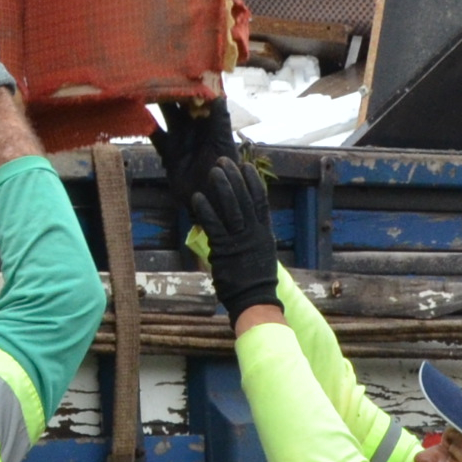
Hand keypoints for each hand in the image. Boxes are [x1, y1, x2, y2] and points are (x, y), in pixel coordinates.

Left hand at [153, 100, 279, 322]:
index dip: (253, 182)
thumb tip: (243, 229)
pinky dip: (206, 209)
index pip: (261, 201)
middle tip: (224, 160)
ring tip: (213, 171)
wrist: (255, 301)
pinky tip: (197, 197)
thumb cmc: (255, 282)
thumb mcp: (259, 255)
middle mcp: (254, 233)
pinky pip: (214, 225)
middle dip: (235, 177)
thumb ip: (251, 239)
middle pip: (245, 198)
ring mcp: (240, 240)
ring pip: (231, 207)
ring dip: (222, 187)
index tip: (245, 166)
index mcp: (263, 233)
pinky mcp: (225, 249)